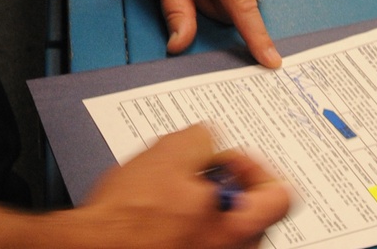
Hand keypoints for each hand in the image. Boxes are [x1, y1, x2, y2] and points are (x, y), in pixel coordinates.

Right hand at [79, 124, 290, 248]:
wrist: (94, 248)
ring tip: (174, 194)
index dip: (256, 168)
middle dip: (229, 186)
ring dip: (209, 207)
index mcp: (238, 225)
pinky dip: (192, 227)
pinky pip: (205, 244)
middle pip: (255, 214)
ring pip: (228, 230)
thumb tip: (211, 140)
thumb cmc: (129, 215)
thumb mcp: (169, 152)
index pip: (282, 196)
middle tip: (198, 173)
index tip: (229, 160)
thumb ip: (204, 139)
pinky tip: (163, 216)